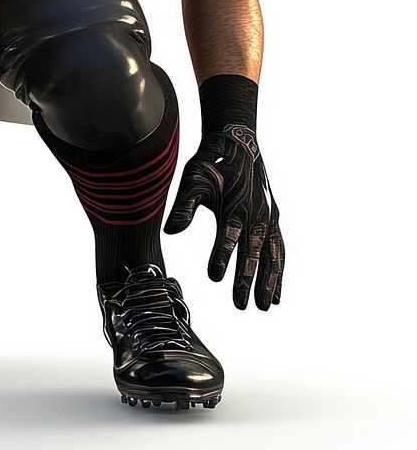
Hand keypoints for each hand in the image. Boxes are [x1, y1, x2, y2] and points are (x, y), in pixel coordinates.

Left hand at [164, 124, 283, 310]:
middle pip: (252, 251)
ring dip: (270, 280)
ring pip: (272, 254)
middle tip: (241, 305)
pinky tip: (277, 294)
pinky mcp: (273, 218)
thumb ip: (185, 206)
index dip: (221, 255)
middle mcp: (256, 213)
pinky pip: (279, 249)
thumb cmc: (212, 162)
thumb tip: (170, 231)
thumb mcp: (194, 179)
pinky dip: (279, 271)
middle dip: (247, 278)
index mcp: (235, 205)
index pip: (228, 235)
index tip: (214, 277)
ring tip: (265, 307)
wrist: (237, 143)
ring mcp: (268, 217)